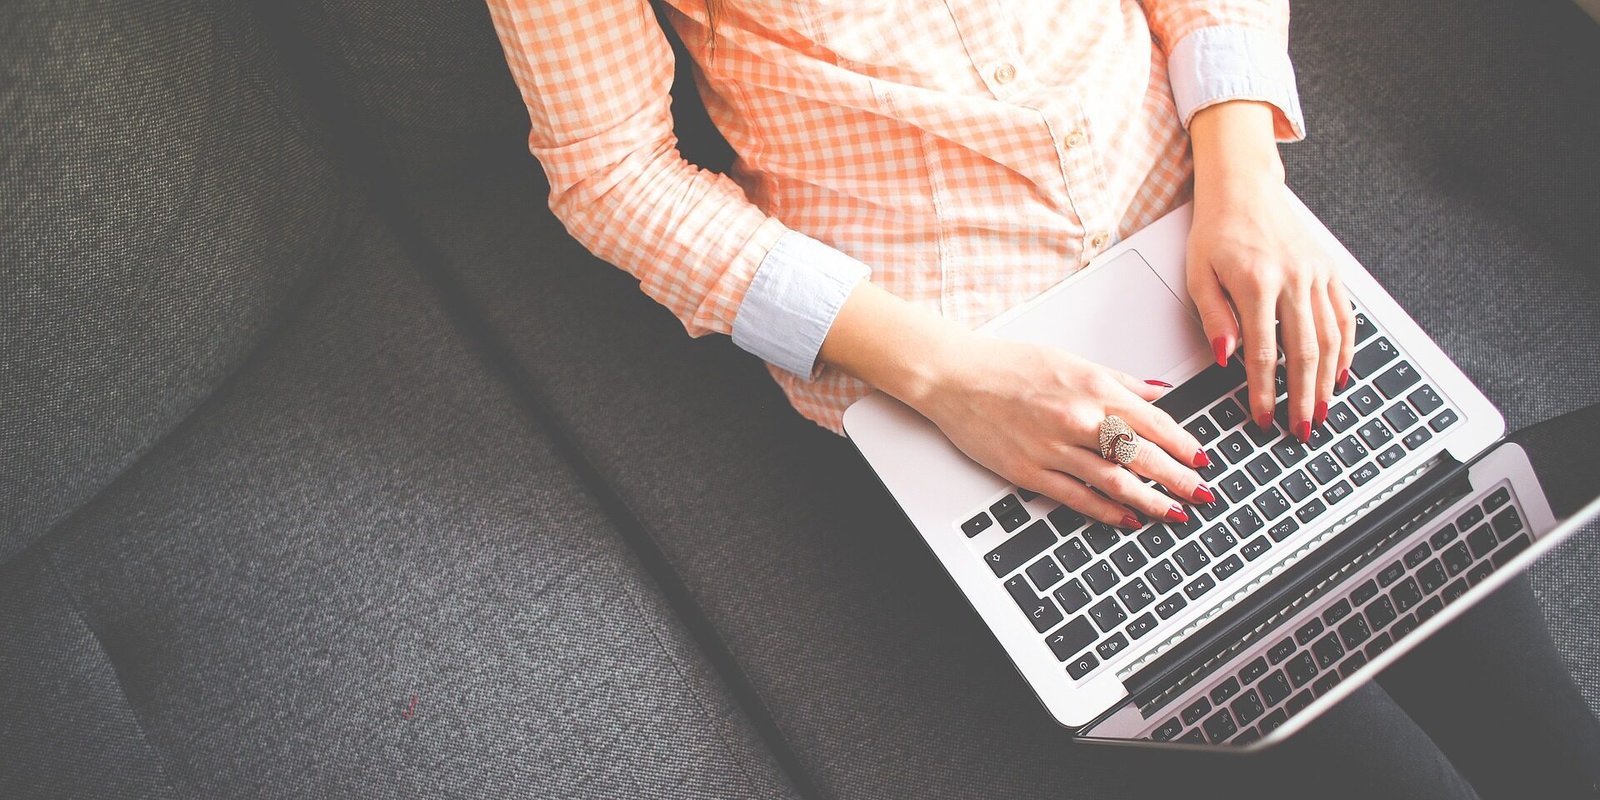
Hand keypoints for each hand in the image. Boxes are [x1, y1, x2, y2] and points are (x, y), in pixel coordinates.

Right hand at [908, 333, 1212, 528]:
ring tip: (1175, 513)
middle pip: (1143, 456)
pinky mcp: (1030, 472)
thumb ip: (1119, 381)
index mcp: (1092, 388)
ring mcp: (1054, 448)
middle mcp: (1078, 419)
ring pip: (1116, 481)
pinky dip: (1108, 511)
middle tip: (1203, 495)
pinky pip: (1078, 497)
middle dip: (1179, 479)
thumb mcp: (1071, 361)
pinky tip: (1128, 519)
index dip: (1184, 445)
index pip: (1154, 422)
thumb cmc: (1008, 365)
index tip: (1203, 460)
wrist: (955, 377)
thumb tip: (1158, 393)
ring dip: (1151, 501)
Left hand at [1187, 102, 1355, 441]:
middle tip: (1301, 429)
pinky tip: (1340, 374)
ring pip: (1330, 338)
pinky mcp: (1329, 270)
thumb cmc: (1216, 231)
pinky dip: (1346, 349)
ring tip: (1322, 411)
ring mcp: (1316, 274)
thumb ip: (1214, 317)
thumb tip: (1226, 358)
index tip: (1262, 418)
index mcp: (1257, 283)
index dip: (1264, 391)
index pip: (1263, 352)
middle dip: (1303, 397)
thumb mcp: (1198, 274)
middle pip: (1304, 352)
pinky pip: (1344, 316)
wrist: (1244, 187)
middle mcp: (1293, 279)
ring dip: (1328, 381)